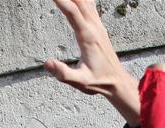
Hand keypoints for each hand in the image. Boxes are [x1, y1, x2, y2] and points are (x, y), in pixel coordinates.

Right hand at [45, 0, 140, 123]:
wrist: (117, 81)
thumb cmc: (99, 81)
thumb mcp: (80, 82)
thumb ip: (64, 73)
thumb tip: (46, 63)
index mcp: (87, 37)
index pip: (71, 12)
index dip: (59, 0)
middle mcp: (94, 27)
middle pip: (79, 0)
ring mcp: (98, 25)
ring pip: (86, 0)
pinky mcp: (98, 27)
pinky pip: (90, 5)